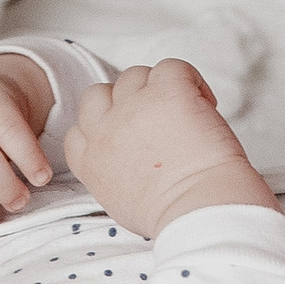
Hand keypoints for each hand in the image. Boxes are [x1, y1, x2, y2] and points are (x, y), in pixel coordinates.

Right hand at [63, 57, 277, 242]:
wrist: (198, 209)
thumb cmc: (169, 216)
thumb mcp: (119, 202)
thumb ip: (112, 174)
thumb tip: (128, 164)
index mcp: (90, 159)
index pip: (79, 126)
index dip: (103, 123)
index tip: (127, 133)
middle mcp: (105, 128)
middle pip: (98, 93)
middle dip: (122, 101)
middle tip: (154, 118)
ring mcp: (135, 105)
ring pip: (135, 75)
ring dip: (156, 88)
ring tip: (185, 112)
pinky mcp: (168, 90)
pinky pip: (172, 67)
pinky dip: (191, 80)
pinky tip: (205, 102)